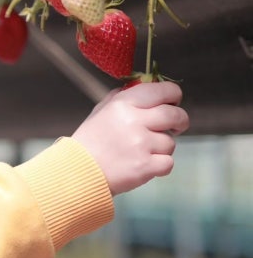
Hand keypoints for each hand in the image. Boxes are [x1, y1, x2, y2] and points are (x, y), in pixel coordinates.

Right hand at [71, 81, 188, 195]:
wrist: (78, 172)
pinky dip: (160, 166)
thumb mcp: (100, 111)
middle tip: (176, 127)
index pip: (163, 90)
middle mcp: (134, 121)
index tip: (173, 102)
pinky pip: (168, 163)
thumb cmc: (89, 141)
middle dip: (180, 121)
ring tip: (143, 152)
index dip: (174, 95)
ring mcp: (141, 144)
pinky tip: (145, 165)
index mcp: (123, 104)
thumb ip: (121, 96)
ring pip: (170, 142)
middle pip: (175, 115)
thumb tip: (144, 85)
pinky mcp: (145, 166)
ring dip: (162, 148)